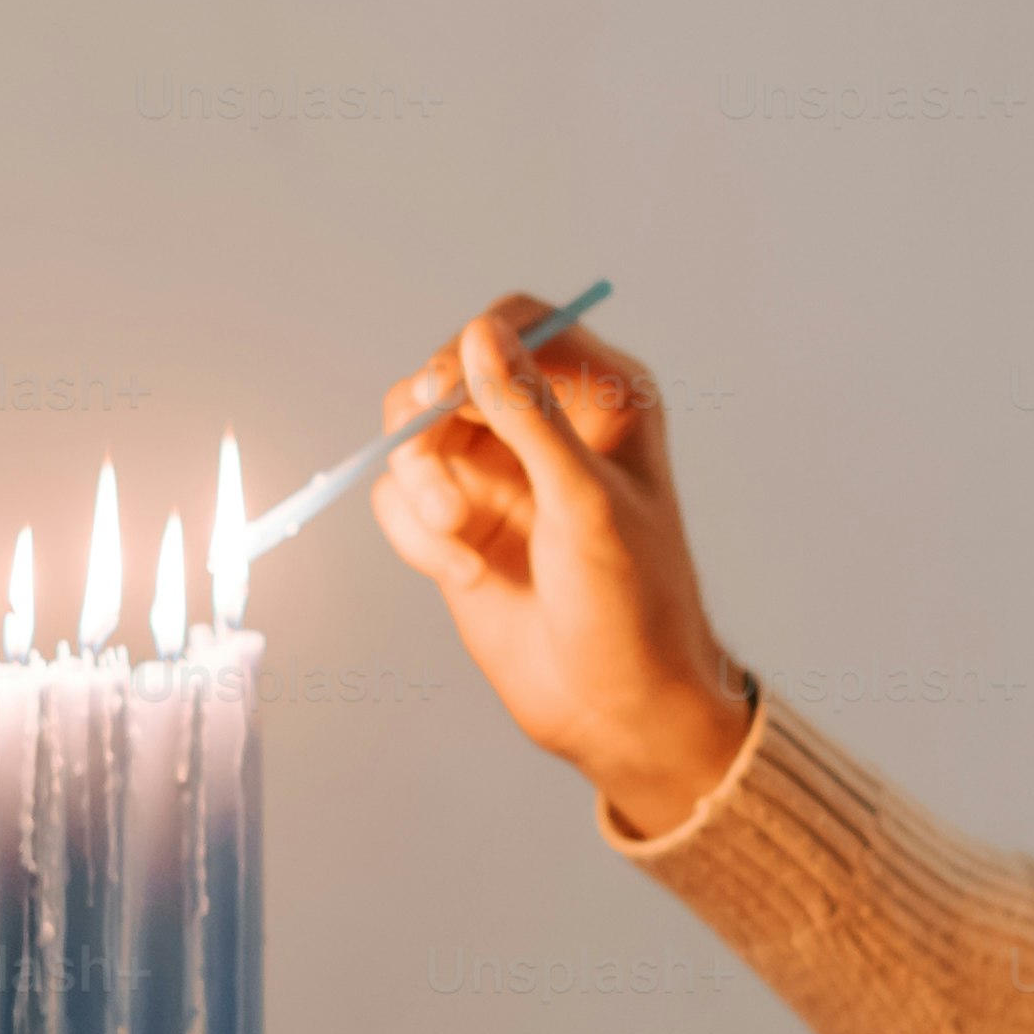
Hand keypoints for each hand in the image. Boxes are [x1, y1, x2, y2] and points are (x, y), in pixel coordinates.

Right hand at [371, 297, 756, 836]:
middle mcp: (544, 425)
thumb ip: (527, 414)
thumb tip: (477, 336)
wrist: (615, 708)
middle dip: (431, 428)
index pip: (519, 325)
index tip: (445, 392)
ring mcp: (498, 475)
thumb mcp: (583, 501)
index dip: (469, 347)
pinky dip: (416, 534)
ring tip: (453, 535)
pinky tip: (463, 575)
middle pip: (448, 375)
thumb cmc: (632, 605)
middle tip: (439, 480)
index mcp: (601, 398)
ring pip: (413, 435)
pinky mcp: (459, 524)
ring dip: (419, 484)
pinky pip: (400, 498)